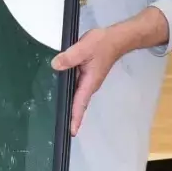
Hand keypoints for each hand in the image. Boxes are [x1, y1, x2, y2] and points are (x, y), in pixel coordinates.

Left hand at [52, 9, 167, 135]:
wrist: (116, 38)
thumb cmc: (103, 44)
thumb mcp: (84, 48)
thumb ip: (69, 57)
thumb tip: (55, 65)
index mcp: (89, 83)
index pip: (80, 104)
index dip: (75, 118)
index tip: (71, 132)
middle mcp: (89, 85)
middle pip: (77, 104)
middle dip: (70, 116)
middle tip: (59, 128)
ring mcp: (87, 81)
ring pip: (75, 95)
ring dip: (69, 105)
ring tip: (58, 116)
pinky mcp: (86, 75)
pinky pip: (75, 86)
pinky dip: (68, 92)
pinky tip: (59, 93)